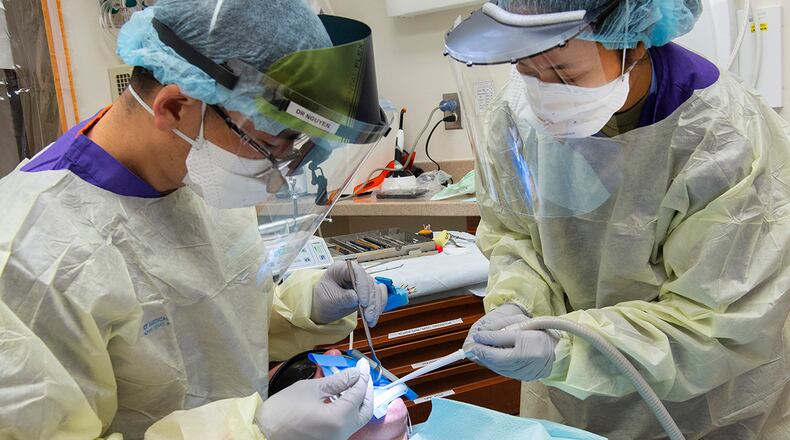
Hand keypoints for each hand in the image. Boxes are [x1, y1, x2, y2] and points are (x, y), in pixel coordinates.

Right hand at [257, 358, 374, 439]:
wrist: (263, 434)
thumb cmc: (283, 410)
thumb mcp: (310, 389)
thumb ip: (337, 381)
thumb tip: (355, 374)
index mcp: (338, 419)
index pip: (359, 394)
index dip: (362, 376)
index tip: (362, 365)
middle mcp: (342, 433)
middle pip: (365, 410)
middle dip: (366, 391)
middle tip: (361, 376)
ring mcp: (337, 439)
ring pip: (357, 419)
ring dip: (357, 401)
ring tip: (350, 384)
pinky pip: (346, 425)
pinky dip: (347, 410)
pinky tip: (340, 397)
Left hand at [312, 261, 387, 325]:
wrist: (324, 305)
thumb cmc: (323, 298)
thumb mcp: (328, 299)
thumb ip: (342, 298)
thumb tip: (356, 298)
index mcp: (341, 268)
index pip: (358, 271)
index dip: (363, 286)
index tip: (363, 302)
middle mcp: (354, 273)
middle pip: (369, 282)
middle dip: (370, 301)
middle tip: (368, 316)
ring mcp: (363, 282)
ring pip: (377, 290)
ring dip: (376, 306)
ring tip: (370, 320)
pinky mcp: (369, 292)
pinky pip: (379, 296)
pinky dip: (378, 307)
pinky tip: (374, 316)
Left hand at [463, 303, 557, 381]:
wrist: (556, 350)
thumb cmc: (540, 333)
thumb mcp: (520, 324)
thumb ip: (500, 329)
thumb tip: (482, 334)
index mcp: (526, 347)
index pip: (499, 345)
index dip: (486, 340)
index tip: (477, 336)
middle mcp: (526, 362)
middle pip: (497, 360)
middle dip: (483, 352)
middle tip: (474, 345)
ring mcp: (524, 371)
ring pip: (498, 368)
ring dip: (486, 360)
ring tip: (480, 351)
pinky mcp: (522, 376)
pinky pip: (504, 371)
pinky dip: (495, 365)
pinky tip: (490, 358)